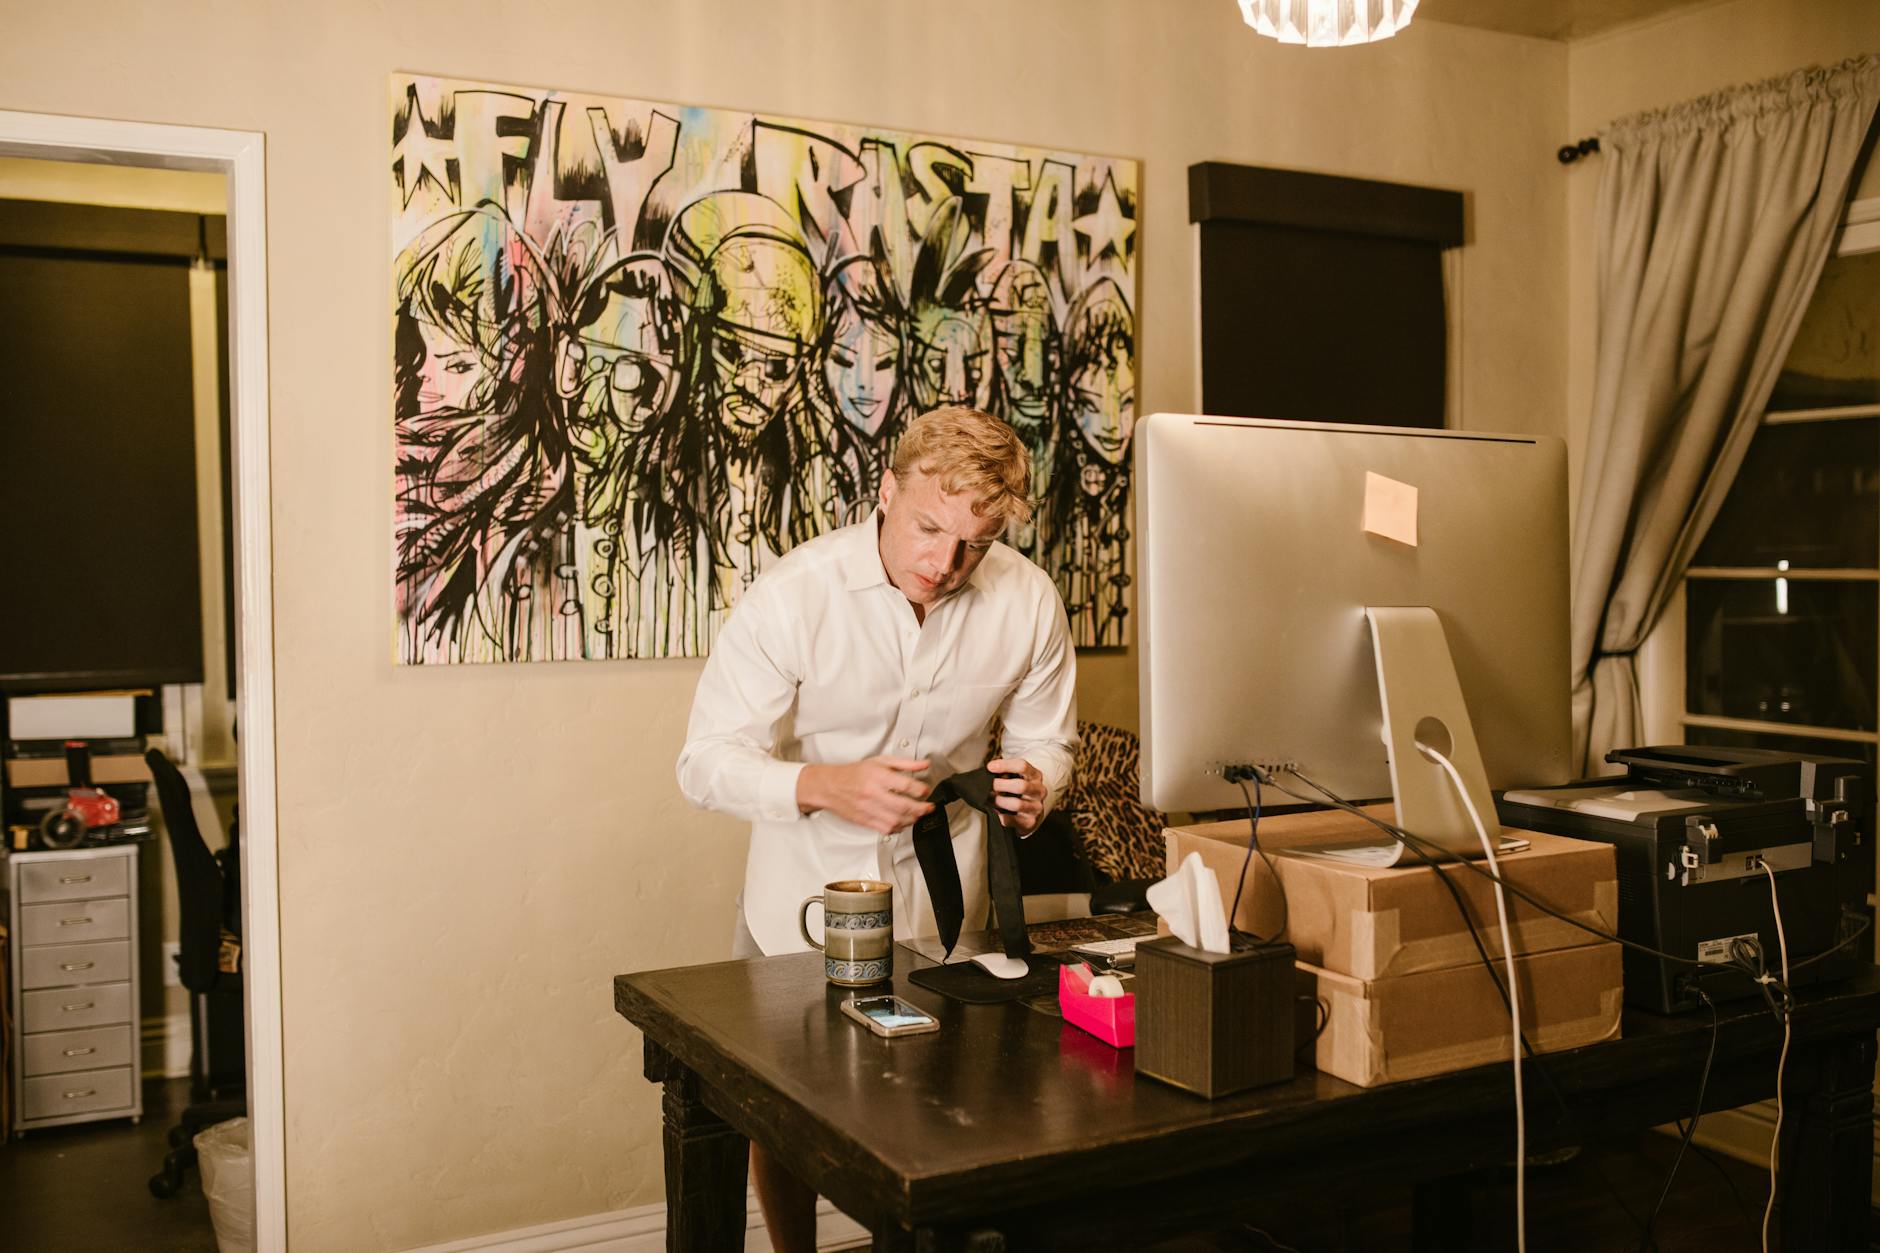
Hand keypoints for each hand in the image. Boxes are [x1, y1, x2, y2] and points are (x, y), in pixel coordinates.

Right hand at [798, 756, 933, 834]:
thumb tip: (925, 764)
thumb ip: (905, 763)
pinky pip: (886, 829)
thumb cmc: (855, 773)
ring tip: (918, 814)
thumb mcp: (880, 761)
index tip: (926, 790)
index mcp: (878, 776)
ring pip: (896, 820)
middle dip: (921, 809)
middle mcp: (873, 793)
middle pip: (903, 806)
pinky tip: (903, 822)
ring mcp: (869, 809)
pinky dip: (899, 828)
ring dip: (912, 820)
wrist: (831, 786)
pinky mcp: (865, 821)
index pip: (905, 785)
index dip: (921, 789)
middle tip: (929, 807)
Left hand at [987, 757, 1045, 835]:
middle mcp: (1038, 791)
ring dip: (999, 801)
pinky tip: (995, 811)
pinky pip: (1011, 820)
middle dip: (1001, 785)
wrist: (1032, 813)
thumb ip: (1006, 772)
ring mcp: (1036, 807)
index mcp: (1035, 776)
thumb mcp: (1018, 777)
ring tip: (990, 800)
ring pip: (1017, 804)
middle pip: (1021, 786)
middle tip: (989, 786)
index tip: (990, 767)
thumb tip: (989, 770)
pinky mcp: (1030, 822)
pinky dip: (1000, 816)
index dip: (1005, 765)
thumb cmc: (1021, 792)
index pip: (1022, 766)